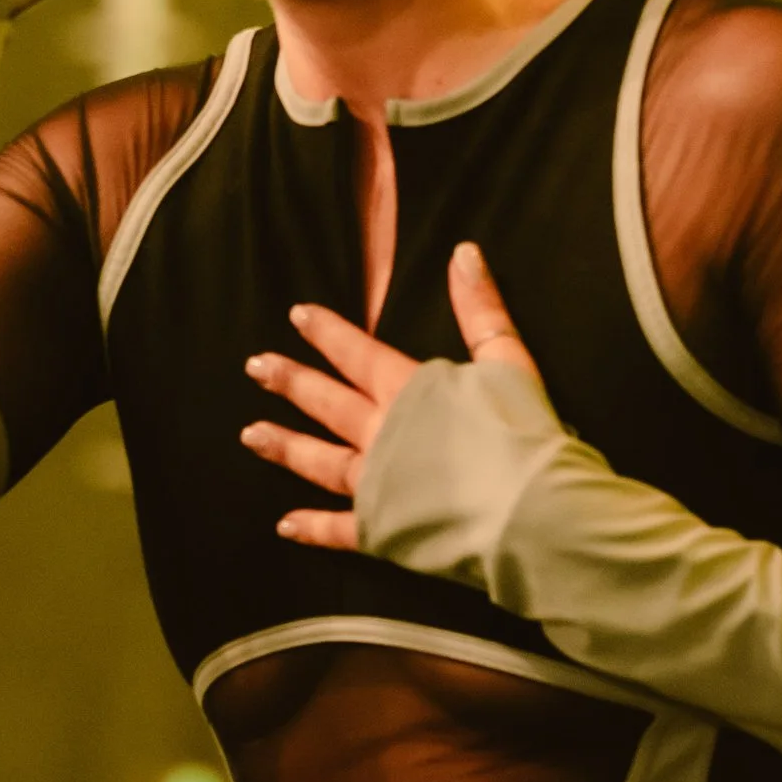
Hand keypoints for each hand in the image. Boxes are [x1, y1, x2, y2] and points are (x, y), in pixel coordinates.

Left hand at [244, 241, 546, 551]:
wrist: (530, 512)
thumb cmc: (523, 436)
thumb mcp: (509, 362)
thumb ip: (482, 309)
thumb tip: (463, 252)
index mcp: (411, 392)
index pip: (360, 354)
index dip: (328, 333)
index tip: (296, 315)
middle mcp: (383, 434)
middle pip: (328, 403)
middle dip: (291, 382)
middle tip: (254, 367)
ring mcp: (377, 483)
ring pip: (321, 461)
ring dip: (286, 447)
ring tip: (250, 434)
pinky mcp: (383, 529)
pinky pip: (341, 529)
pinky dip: (313, 528)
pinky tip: (286, 525)